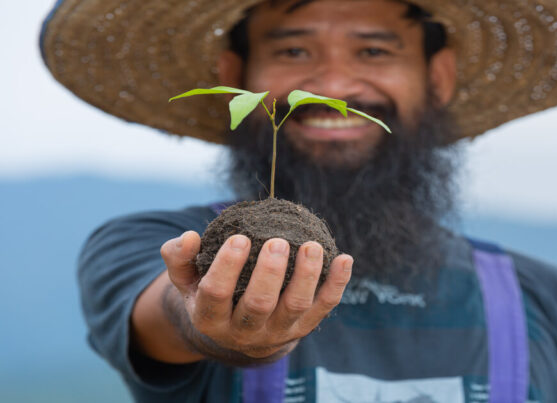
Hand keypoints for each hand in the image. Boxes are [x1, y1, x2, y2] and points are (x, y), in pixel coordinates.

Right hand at [160, 230, 352, 361]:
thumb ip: (180, 258)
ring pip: (295, 307)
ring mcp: (277, 331)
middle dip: (270, 273)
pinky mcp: (304, 327)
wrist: (238, 333)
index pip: (216, 294)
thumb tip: (188, 236)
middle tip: (277, 241)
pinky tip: (344, 258)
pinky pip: (324, 306)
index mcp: (210, 317)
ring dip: (306, 276)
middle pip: (258, 305)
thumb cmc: (211, 294)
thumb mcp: (187, 280)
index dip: (227, 267)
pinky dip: (336, 284)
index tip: (239, 238)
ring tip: (312, 246)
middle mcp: (244, 330)